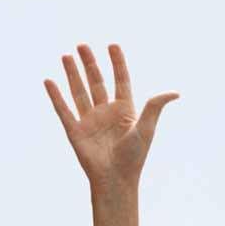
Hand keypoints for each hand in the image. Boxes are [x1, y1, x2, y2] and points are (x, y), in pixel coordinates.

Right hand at [45, 44, 178, 190]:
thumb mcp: (146, 128)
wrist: (115, 180)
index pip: (120, 80)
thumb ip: (155, 106)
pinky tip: (49, 82)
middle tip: (82, 45)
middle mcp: (106, 113)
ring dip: (72, 74)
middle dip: (89, 63)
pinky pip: (63, 110)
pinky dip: (56, 96)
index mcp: (124, 110)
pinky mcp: (75, 131)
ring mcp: (89, 121)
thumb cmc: (134, 157)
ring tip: (66, 56)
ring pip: (79, 91)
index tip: (113, 45)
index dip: (117, 63)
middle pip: (96, 82)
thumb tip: (175, 93)